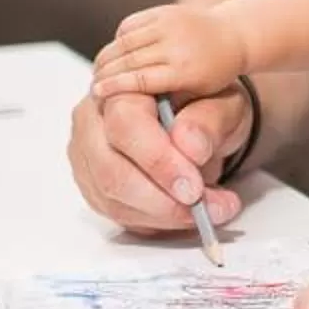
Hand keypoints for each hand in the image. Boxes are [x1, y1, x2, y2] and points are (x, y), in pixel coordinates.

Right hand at [66, 87, 248, 237]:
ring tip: (211, 211)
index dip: (159, 162)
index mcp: (120, 86)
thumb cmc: (204, 105)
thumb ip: (208, 121)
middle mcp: (92, 119)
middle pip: (111, 171)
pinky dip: (155, 222)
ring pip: (111, 199)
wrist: (196, 119)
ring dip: (164, 216)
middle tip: (207, 208)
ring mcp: (86, 154)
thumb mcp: (222, 103)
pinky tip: (185, 213)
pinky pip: (116, 214)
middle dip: (162, 200)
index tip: (194, 188)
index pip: (126, 126)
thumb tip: (190, 146)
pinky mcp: (92, 184)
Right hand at [92, 4, 248, 103]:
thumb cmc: (213, 74)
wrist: (232, 35)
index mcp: (185, 70)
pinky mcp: (162, 11)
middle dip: (105, 72)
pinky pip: (130, 25)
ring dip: (107, 57)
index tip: (96, 92)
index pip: (141, 79)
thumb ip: (166, 101)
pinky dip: (118, 40)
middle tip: (91, 84)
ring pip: (125, 41)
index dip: (115, 86)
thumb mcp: (195, 94)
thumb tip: (129, 107)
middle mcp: (175, 44)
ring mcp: (168, 24)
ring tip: (97, 72)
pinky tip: (113, 53)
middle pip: (128, 60)